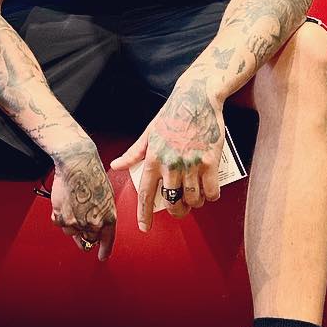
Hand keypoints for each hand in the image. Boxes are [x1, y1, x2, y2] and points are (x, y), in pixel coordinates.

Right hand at [48, 139, 117, 261]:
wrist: (77, 163)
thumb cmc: (92, 174)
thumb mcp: (106, 196)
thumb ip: (102, 214)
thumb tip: (95, 227)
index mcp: (108, 217)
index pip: (107, 240)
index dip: (104, 250)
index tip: (101, 256)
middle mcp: (93, 223)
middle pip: (88, 238)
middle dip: (85, 231)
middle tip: (81, 216)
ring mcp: (77, 222)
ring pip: (71, 231)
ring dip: (71, 222)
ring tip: (73, 202)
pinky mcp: (62, 217)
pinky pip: (59, 223)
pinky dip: (59, 215)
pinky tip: (64, 201)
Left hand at [112, 77, 226, 230]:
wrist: (197, 99)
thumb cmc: (171, 115)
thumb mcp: (149, 133)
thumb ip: (133, 153)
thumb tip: (115, 165)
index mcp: (153, 158)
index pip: (146, 193)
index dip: (144, 214)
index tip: (145, 228)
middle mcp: (171, 164)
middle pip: (173, 202)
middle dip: (177, 211)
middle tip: (179, 209)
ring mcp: (191, 164)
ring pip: (193, 199)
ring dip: (194, 204)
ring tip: (195, 199)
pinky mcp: (210, 162)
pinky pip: (211, 191)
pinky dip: (210, 197)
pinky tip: (209, 193)